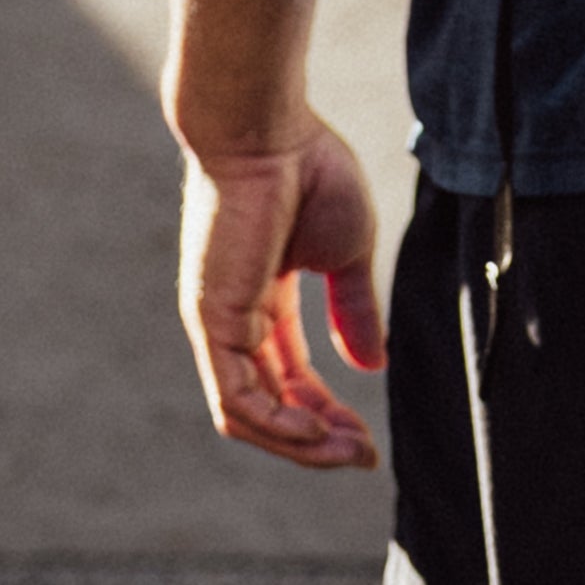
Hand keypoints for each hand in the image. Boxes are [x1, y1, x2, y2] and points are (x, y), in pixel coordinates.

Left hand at [178, 113, 387, 471]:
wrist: (268, 129)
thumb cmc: (307, 171)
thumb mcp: (346, 253)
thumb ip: (354, 309)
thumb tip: (372, 365)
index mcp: (262, 301)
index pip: (292, 377)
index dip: (329, 414)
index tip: (369, 439)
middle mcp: (233, 320)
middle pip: (272, 405)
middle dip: (319, 439)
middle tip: (364, 456)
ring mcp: (217, 324)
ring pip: (249, 414)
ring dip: (300, 443)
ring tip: (349, 452)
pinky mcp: (212, 321)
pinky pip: (237, 397)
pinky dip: (278, 424)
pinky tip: (318, 432)